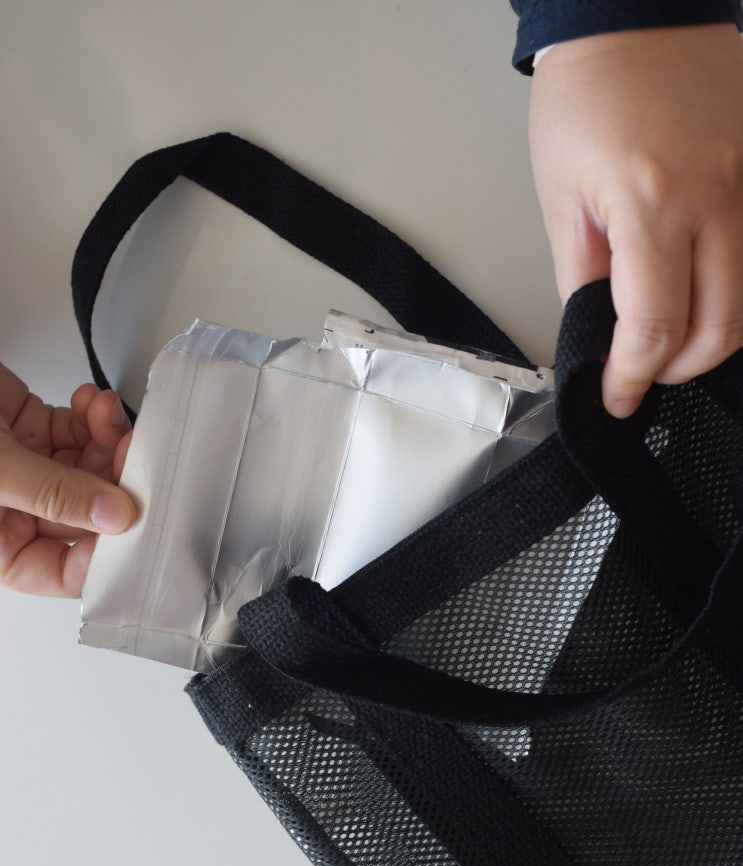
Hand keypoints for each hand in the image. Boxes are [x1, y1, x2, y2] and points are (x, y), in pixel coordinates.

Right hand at [0, 363, 134, 596]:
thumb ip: (53, 495)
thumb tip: (115, 518)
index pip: (65, 572)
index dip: (106, 554)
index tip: (138, 523)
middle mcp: (13, 514)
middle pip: (90, 517)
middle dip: (117, 485)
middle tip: (134, 457)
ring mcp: (25, 472)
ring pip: (92, 472)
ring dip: (110, 443)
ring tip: (107, 417)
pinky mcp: (30, 432)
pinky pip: (80, 435)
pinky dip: (95, 419)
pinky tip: (92, 403)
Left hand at [529, 23, 742, 416]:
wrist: (635, 16)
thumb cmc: (588, 94)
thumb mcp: (560, 196)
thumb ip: (581, 276)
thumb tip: (596, 336)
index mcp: (652, 202)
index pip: (652, 327)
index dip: (631, 377)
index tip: (616, 395)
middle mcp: (718, 196)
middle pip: (720, 329)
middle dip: (676, 368)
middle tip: (642, 369)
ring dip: (711, 338)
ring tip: (670, 336)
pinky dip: (735, 294)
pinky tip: (704, 294)